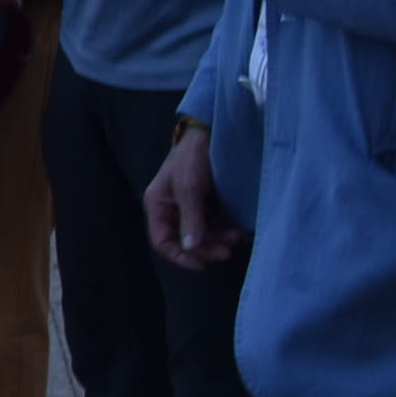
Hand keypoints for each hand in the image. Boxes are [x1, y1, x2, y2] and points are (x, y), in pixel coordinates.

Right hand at [145, 124, 244, 269]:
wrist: (211, 132)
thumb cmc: (193, 156)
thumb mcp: (189, 187)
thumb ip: (191, 218)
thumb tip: (191, 248)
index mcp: (158, 204)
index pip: (163, 240)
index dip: (180, 256)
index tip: (202, 264)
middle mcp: (172, 208)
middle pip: (185, 240)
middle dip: (206, 248)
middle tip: (226, 252)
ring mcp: (191, 206)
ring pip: (202, 234)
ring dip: (218, 240)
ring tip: (235, 236)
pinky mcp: (207, 202)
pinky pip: (214, 224)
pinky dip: (224, 230)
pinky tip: (237, 230)